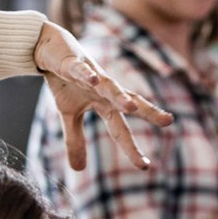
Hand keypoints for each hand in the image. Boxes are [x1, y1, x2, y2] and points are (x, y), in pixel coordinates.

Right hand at [37, 23, 173, 171]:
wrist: (49, 49)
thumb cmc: (65, 81)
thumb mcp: (69, 115)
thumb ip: (76, 140)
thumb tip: (79, 170)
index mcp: (104, 104)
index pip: (120, 128)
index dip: (131, 147)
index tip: (144, 165)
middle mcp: (104, 89)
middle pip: (129, 101)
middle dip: (148, 112)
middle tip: (168, 121)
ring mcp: (91, 74)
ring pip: (109, 85)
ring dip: (120, 95)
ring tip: (130, 106)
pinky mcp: (73, 62)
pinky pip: (81, 69)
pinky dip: (87, 74)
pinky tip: (94, 79)